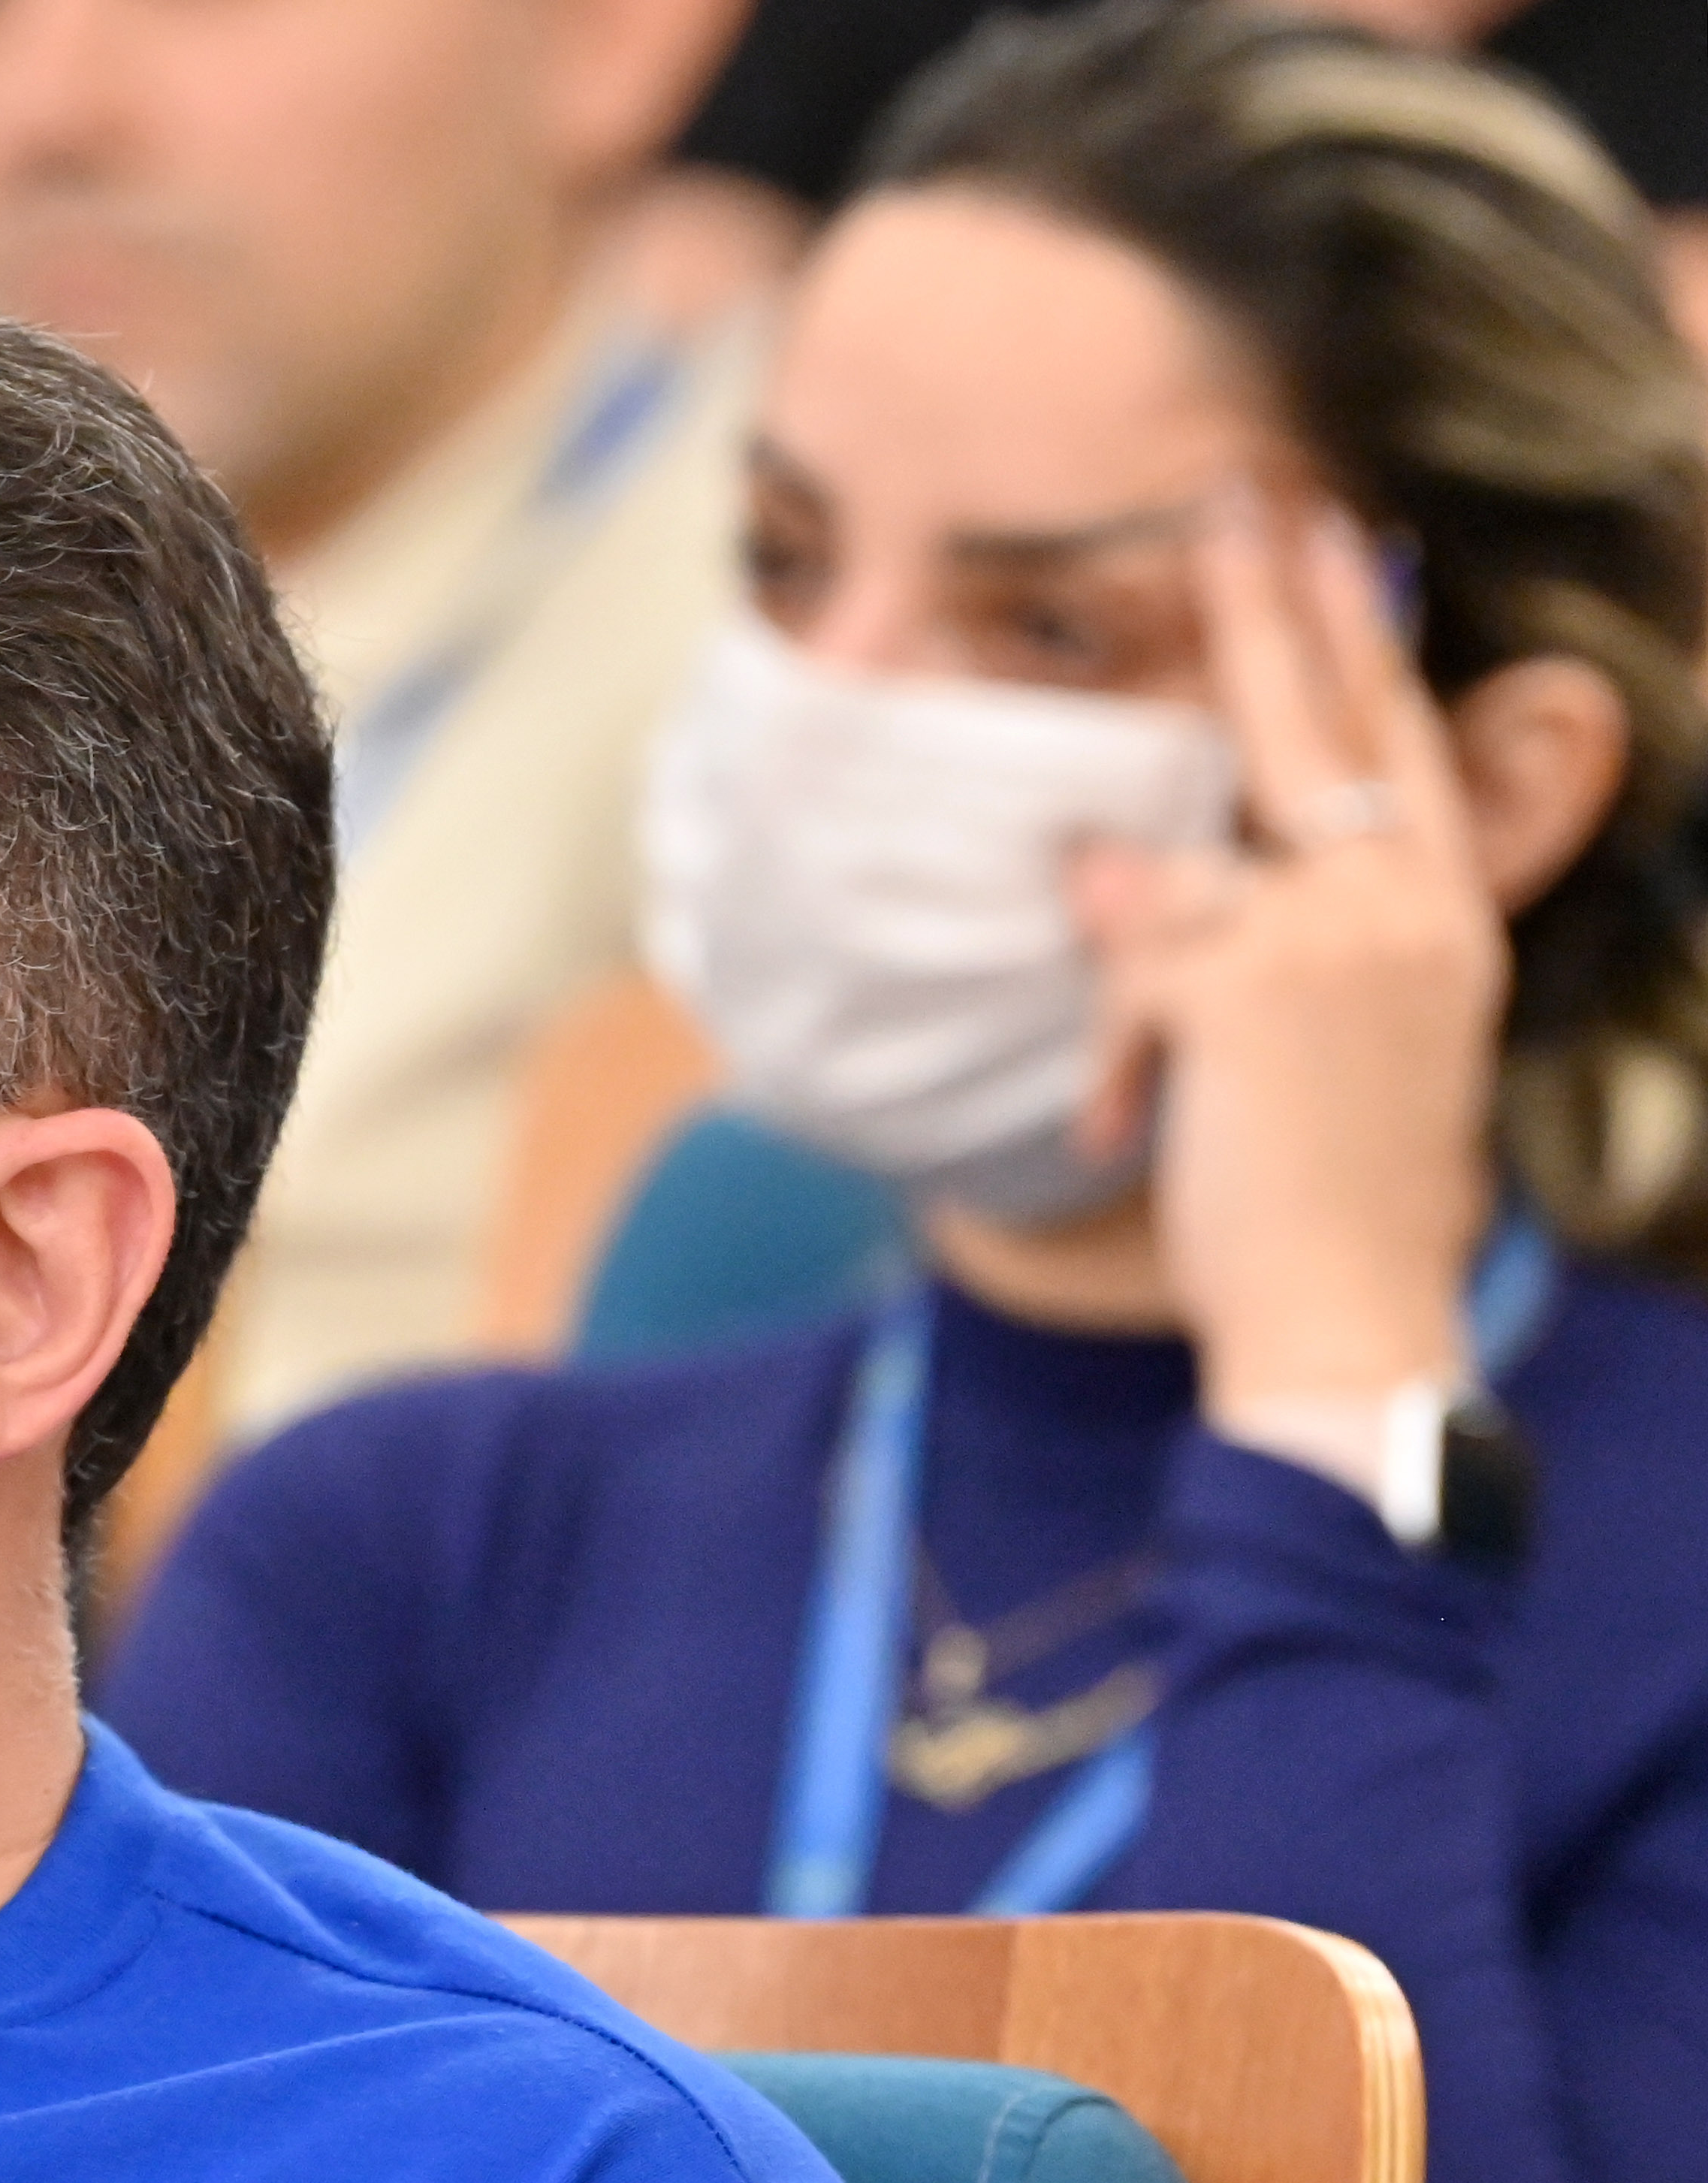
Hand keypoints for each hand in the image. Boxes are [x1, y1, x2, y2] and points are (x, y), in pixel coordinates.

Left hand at [1068, 485, 1504, 1410]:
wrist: (1348, 1313)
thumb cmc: (1330, 1200)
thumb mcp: (1322, 1050)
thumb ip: (1241, 944)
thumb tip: (1118, 870)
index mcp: (1440, 917)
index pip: (1395, 744)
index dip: (1360, 639)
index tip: (1336, 540)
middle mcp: (1402, 907)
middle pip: (1323, 725)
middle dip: (1274, 606)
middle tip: (1240, 496)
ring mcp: (1332, 938)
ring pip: (1183, 876)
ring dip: (1140, 983)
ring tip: (1151, 1074)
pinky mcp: (1249, 985)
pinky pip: (1131, 964)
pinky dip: (1114, 1047)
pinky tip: (1124, 1116)